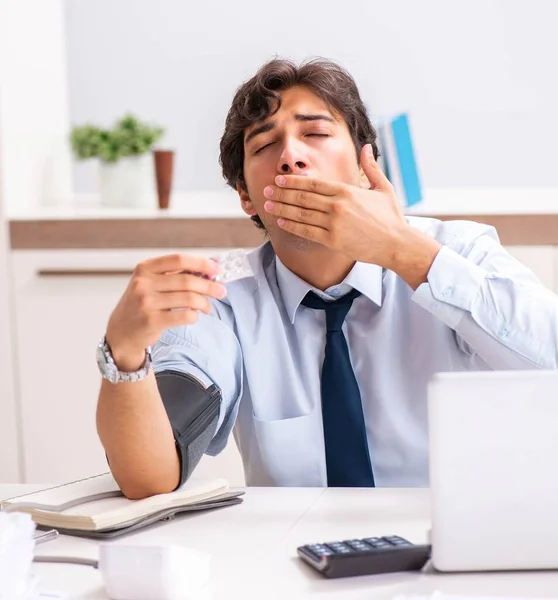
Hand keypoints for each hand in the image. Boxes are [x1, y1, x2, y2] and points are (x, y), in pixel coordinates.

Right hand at [106, 254, 225, 370]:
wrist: (121, 332)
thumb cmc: (140, 305)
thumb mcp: (149, 283)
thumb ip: (173, 275)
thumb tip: (207, 270)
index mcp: (145, 268)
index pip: (178, 259)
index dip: (201, 263)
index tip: (216, 268)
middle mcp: (143, 283)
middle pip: (187, 280)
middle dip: (209, 285)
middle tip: (221, 290)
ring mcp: (146, 302)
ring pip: (189, 298)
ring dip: (204, 303)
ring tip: (207, 307)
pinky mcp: (152, 321)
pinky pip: (184, 316)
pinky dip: (195, 316)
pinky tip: (194, 316)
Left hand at [263, 144, 409, 267]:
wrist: (396, 244)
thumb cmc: (391, 217)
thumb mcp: (383, 188)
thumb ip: (371, 168)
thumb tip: (366, 147)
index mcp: (346, 191)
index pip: (313, 183)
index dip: (293, 180)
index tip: (279, 179)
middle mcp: (337, 206)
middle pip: (302, 196)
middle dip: (282, 192)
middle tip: (266, 189)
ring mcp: (334, 224)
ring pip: (301, 214)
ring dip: (282, 208)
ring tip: (267, 204)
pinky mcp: (333, 241)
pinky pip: (306, 232)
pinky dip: (292, 226)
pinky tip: (281, 221)